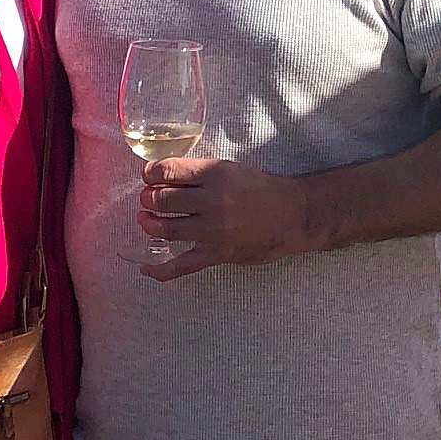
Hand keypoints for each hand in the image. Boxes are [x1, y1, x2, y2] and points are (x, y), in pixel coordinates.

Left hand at [136, 157, 313, 281]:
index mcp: (214, 173)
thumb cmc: (262, 189)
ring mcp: (214, 229)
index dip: (149, 174)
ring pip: (166, 229)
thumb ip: (199, 174)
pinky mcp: (218, 253)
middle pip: (163, 199)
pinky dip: (160, 269)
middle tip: (147, 200)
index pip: (167, 170)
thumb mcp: (230, 169)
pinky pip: (182, 265)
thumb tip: (162, 179)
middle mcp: (212, 200)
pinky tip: (146, 267)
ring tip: (146, 221)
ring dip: (149, 225)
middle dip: (148, 199)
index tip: (147, 177)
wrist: (294, 214)